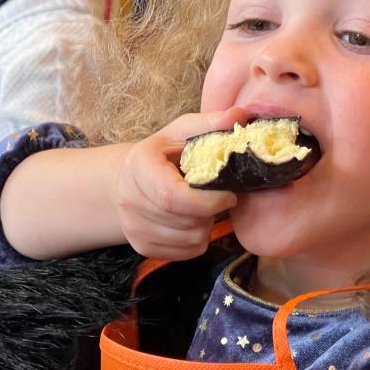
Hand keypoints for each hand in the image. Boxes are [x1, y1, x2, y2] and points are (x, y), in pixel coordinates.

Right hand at [114, 107, 246, 259]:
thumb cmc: (164, 153)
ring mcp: (133, 228)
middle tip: (218, 196)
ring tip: (203, 207)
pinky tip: (194, 221)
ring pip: (189, 239)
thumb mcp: (184, 131)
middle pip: (185, 221)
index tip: (230, 193)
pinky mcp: (142, 248)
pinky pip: (186, 253)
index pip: (172, 197)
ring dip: (206, 225)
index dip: (209, 200)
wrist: (130, 179)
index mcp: (138, 166)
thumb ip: (212, 123)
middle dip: (212, 211)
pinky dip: (199, 240)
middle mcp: (129, 200)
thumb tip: (240, 115)